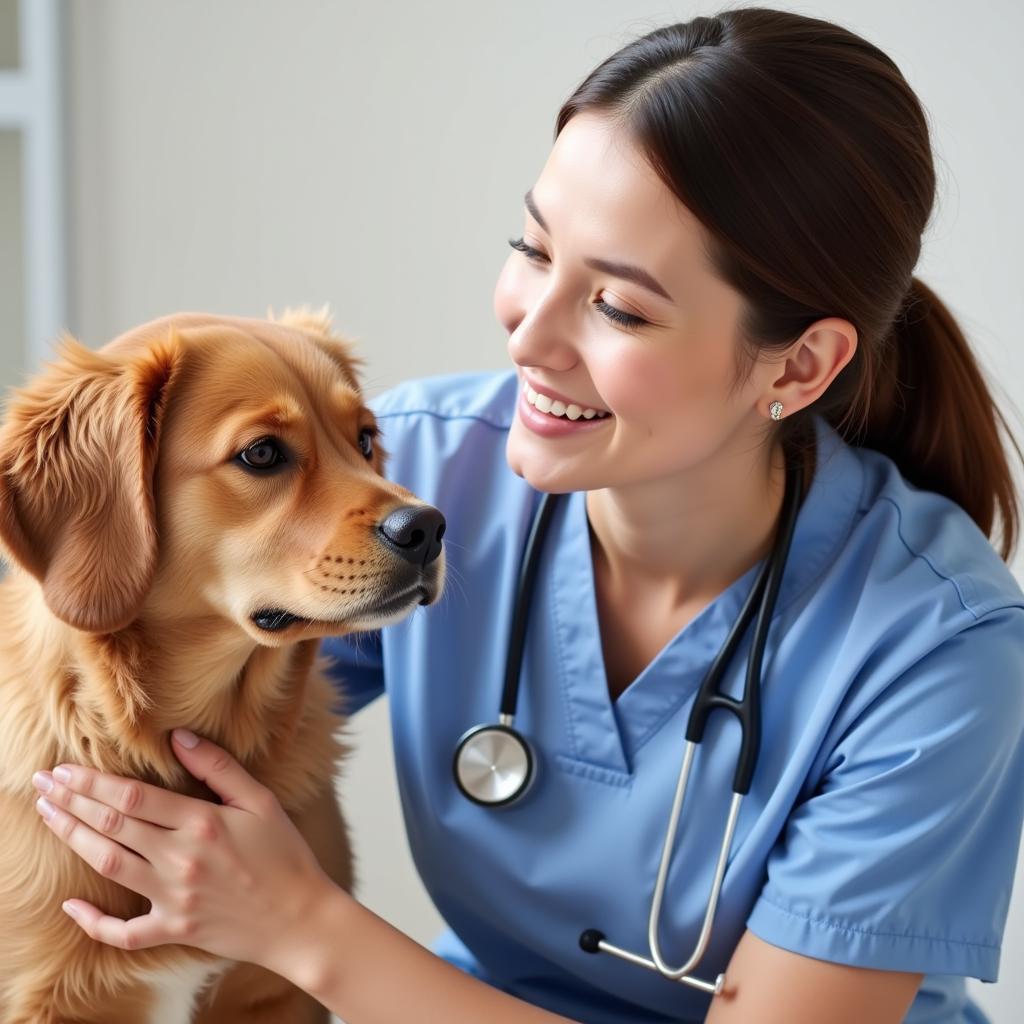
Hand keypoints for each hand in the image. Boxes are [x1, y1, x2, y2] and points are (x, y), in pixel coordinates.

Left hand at [30, 728, 336, 976]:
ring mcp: (173, 898)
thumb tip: (179, 737)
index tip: (66, 770)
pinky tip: (71, 906)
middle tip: (43, 785)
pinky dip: (93, 922)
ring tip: (49, 817)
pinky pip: (123, 932)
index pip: (133, 798)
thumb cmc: (285, 855)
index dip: (94, 782)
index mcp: (202, 824)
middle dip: (72, 803)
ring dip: (74, 839)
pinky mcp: (173, 929)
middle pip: (112, 827)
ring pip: (109, 865)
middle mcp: (180, 860)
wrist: (300, 918)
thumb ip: (219, 767)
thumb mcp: (260, 801)